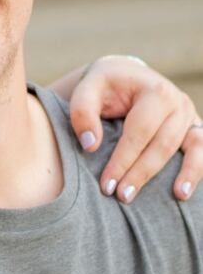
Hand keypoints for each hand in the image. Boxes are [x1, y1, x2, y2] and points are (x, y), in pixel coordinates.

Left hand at [68, 55, 201, 202]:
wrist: (125, 75)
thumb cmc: (105, 86)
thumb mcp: (87, 91)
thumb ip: (82, 113)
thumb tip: (90, 146)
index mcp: (154, 91)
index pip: (139, 132)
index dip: (123, 160)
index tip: (106, 184)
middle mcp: (177, 102)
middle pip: (163, 144)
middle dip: (142, 173)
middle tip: (122, 196)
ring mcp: (189, 116)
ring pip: (190, 149)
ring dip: (181, 175)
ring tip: (175, 197)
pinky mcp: (194, 128)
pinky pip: (202, 150)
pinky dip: (197, 169)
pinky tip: (186, 190)